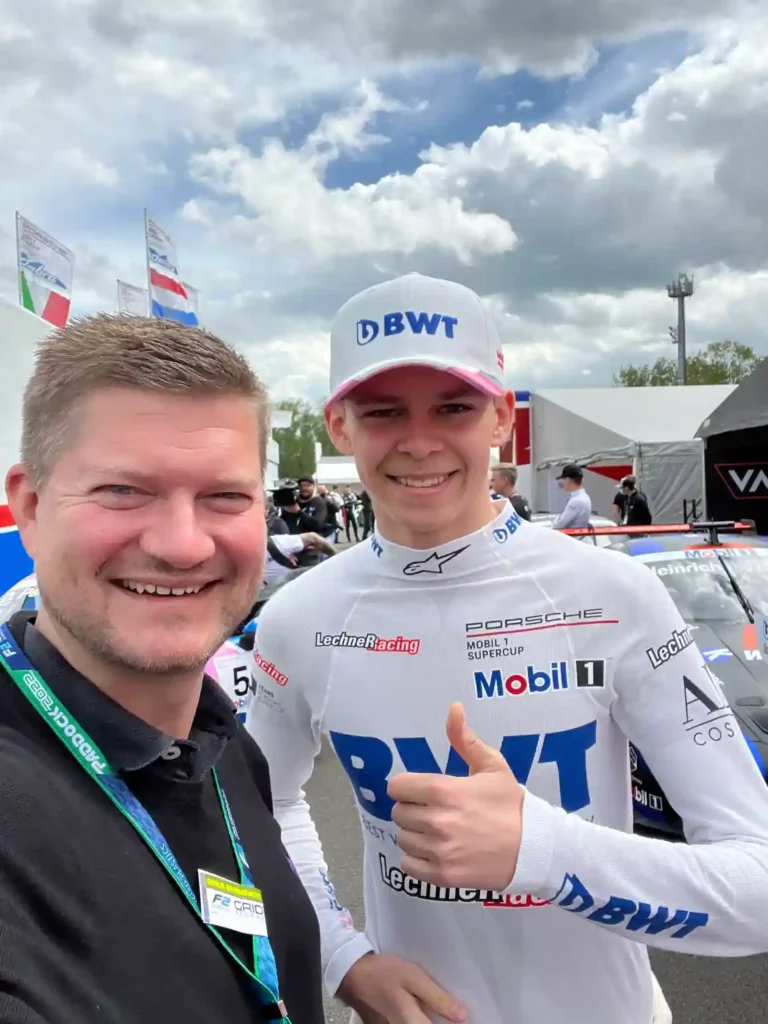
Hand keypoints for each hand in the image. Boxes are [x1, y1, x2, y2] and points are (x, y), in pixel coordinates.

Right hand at [338, 952, 465, 1023]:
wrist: (352, 973)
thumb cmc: (383, 972)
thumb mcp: (413, 977)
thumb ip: (436, 997)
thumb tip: (462, 1015)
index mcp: (411, 1022)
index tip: (461, 1020)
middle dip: (438, 1021)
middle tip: (450, 1013)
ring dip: (426, 1019)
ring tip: (435, 1009)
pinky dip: (415, 1019)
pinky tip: (419, 1009)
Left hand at [388, 703, 523, 890]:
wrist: (534, 848)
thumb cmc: (510, 804)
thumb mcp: (492, 766)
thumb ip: (466, 739)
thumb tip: (454, 708)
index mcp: (445, 790)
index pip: (397, 786)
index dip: (407, 786)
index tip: (420, 790)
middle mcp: (437, 820)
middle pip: (398, 812)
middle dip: (411, 809)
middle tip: (432, 810)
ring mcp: (439, 850)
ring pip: (403, 838)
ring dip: (414, 834)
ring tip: (435, 831)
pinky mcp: (443, 876)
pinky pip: (408, 865)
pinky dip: (416, 859)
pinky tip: (435, 851)